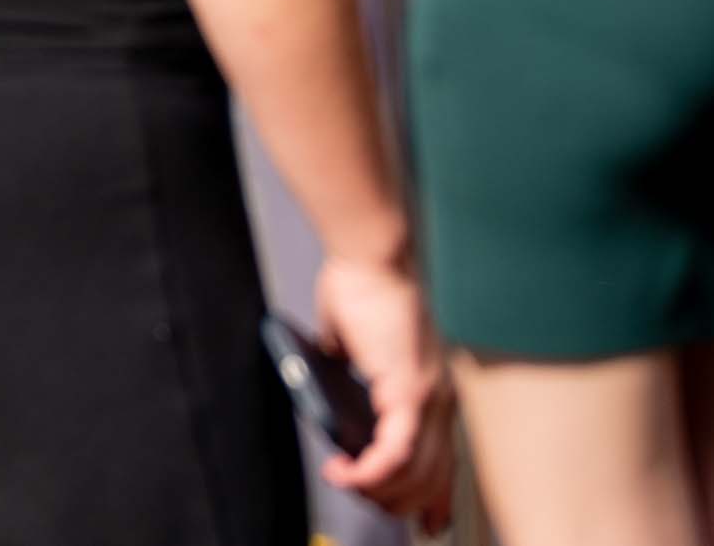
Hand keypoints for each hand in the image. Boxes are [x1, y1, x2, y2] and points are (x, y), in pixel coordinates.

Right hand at [310, 251, 454, 526]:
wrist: (373, 256)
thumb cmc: (364, 283)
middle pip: (431, 476)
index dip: (434, 497)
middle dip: (394, 500)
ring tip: (343, 478)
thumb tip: (332, 380)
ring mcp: (431, 397)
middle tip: (360, 495)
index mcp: (432, 387)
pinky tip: (347, 471)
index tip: (425, 521)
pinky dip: (369, 470)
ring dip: (375, 487)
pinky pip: (396, 452)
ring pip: (415, 473)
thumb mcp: (355, 339)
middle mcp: (442, 399)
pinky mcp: (409, 391)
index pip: (444, 459)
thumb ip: (351, 365)